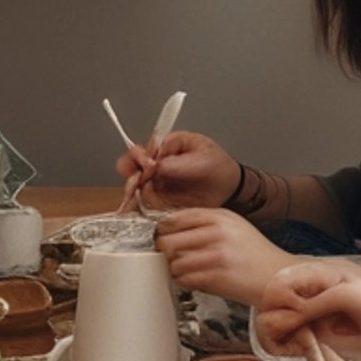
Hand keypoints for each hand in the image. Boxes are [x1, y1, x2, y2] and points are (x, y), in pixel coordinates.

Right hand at [117, 130, 238, 209]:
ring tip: (135, 198)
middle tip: (137, 183)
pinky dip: (135, 209)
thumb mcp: (202, 159)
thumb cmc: (219, 168)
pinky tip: (135, 212)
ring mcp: (155, 185)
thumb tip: (154, 166)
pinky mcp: (158, 203)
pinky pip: (141, 205)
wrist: (231, 191)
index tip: (149, 165)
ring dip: (130, 193)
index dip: (140, 157)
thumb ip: (176, 163)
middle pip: (129, 167)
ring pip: (132, 188)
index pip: (142, 149)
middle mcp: (155, 166)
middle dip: (129, 174)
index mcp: (165, 148)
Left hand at [154, 207, 293, 303]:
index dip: (164, 230)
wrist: (279, 276)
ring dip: (177, 270)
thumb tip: (170, 229)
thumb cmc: (256, 254)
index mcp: (220, 216)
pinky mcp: (218, 276)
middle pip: (168, 240)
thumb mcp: (234, 227)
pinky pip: (185, 279)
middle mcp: (217, 232)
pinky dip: (187, 282)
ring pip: (174, 262)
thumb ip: (206, 223)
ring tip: (190, 271)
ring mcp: (217, 254)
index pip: (175, 218)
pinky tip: (198, 280)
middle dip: (167, 252)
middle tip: (174, 258)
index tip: (164, 237)